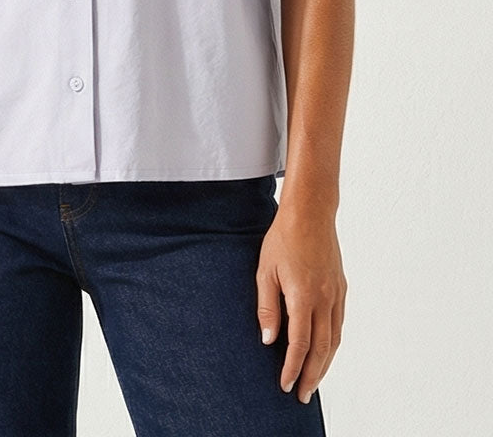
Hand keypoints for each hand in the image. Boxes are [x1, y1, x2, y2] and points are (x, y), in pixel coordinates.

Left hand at [256, 206, 346, 403]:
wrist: (310, 212)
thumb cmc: (283, 238)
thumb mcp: (265, 271)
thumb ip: (267, 307)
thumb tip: (268, 339)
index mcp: (303, 296)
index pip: (299, 344)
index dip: (292, 368)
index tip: (286, 385)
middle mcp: (324, 299)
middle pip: (321, 349)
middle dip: (312, 376)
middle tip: (303, 396)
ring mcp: (336, 294)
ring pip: (335, 339)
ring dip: (325, 364)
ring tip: (314, 380)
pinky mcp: (341, 287)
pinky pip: (340, 323)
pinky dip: (334, 343)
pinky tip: (326, 350)